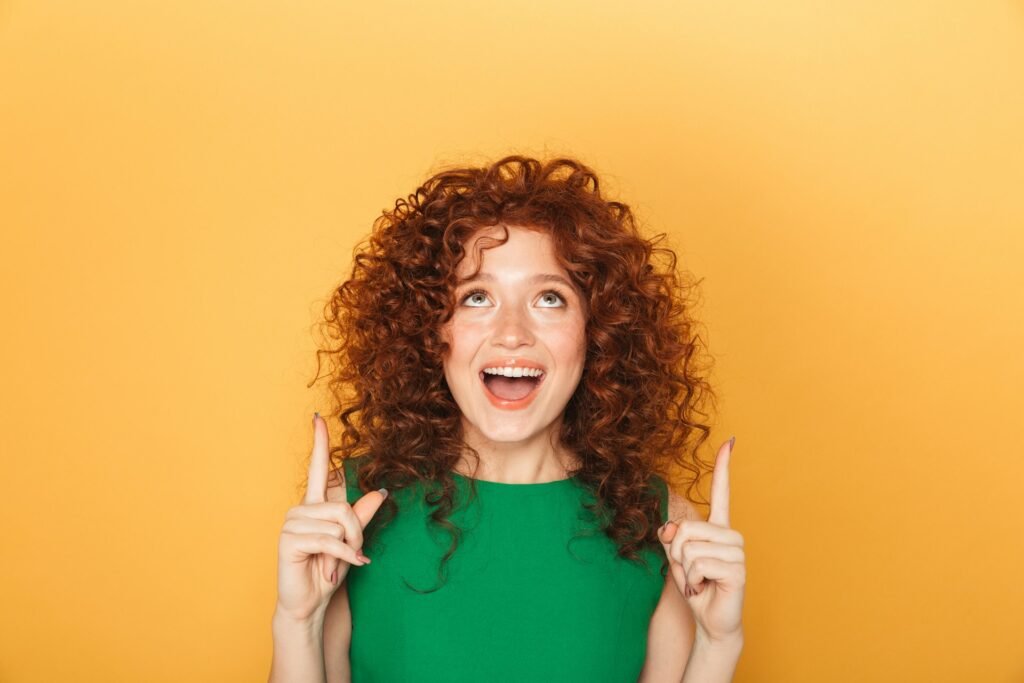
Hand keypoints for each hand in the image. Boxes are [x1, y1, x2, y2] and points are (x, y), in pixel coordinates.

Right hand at [274, 413, 386, 622]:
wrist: (311, 603)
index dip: (319, 443)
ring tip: (337, 563)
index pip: (317, 468)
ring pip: (338, 524)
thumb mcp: (351, 541)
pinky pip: (329, 541)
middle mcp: (300, 510)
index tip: (318, 418)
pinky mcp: (289, 541)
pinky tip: (334, 570)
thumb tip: (380, 493)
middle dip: (356, 533)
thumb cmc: (328, 570)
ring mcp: (292, 524)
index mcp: (314, 506)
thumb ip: (362, 517)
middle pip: (343, 508)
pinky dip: (342, 556)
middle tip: (354, 553)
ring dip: (348, 548)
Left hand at [658, 437, 744, 644]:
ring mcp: (737, 551)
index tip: (730, 441)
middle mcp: (731, 535)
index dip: (723, 467)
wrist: (711, 620)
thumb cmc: (697, 586)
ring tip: (701, 581)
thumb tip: (671, 528)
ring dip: (686, 570)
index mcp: (718, 528)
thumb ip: (671, 538)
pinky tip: (707, 588)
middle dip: (677, 554)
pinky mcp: (737, 569)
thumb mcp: (677, 558)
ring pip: (689, 548)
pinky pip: (698, 564)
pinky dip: (694, 580)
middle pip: (686, 528)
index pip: (721, 492)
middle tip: (692, 572)